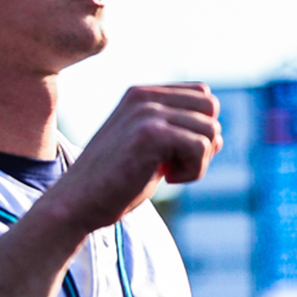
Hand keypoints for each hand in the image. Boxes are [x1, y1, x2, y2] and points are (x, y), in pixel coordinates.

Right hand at [42, 84, 221, 232]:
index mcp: (141, 94)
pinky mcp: (151, 134)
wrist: (78, 203)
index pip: (201, 94)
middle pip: (210, 106)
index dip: (198, 127)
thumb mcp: (147, 148)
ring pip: (210, 129)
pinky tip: (167, 180)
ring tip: (168, 174)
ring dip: (198, 161)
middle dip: (204, 140)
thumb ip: (177, 133)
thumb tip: (219, 137)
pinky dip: (193, 172)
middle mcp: (144, 96)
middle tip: (176, 164)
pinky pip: (201, 147)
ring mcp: (147, 113)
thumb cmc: (114, 182)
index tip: (174, 153)